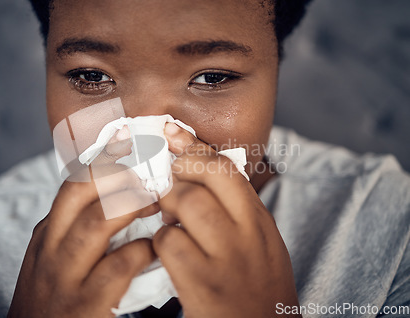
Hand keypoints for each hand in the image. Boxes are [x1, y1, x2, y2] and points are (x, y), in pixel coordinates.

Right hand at [8, 131, 157, 317]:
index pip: (72, 183)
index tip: (126, 140)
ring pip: (97, 223)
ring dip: (132, 206)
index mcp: (47, 232)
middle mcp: (52, 248)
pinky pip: (118, 267)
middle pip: (78, 192)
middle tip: (147, 172)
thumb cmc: (52, 296)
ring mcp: (66, 275)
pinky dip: (141, 251)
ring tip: (156, 202)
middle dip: (116, 174)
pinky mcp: (85, 304)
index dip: (103, 160)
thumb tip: (116, 197)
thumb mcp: (52, 257)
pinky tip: (154, 247)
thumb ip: (75, 229)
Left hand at [153, 123, 299, 317]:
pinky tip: (166, 252)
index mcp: (259, 220)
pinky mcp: (203, 283)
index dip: (194, 146)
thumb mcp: (259, 244)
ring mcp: (226, 258)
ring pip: (185, 203)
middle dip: (177, 173)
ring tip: (167, 220)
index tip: (171, 132)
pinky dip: (160, 242)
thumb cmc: (255, 287)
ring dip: (166, 207)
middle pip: (205, 177)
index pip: (226, 168)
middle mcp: (247, 233)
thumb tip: (196, 176)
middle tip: (167, 186)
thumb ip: (235, 210)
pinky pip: (169, 242)